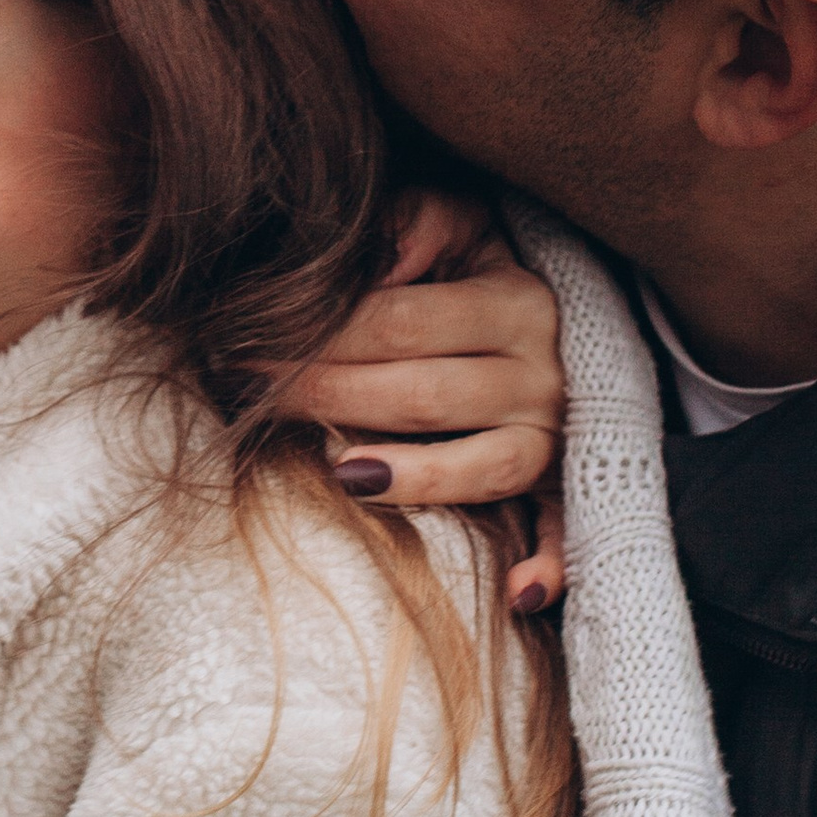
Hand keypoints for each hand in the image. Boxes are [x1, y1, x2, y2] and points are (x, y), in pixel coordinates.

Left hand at [287, 191, 566, 611]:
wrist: (569, 324)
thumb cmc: (480, 274)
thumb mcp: (460, 225)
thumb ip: (415, 223)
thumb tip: (378, 260)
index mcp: (516, 300)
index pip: (399, 323)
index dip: (316, 333)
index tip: (246, 341)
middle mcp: (542, 373)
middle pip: (422, 394)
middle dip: (325, 395)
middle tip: (250, 393)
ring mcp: (558, 439)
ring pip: (483, 465)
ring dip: (412, 475)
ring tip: (338, 471)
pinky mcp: (570, 491)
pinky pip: (566, 535)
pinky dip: (551, 565)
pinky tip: (518, 593)